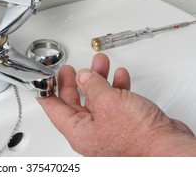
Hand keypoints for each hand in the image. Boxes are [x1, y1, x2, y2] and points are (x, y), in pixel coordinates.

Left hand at [38, 53, 195, 155]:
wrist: (168, 149)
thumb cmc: (138, 138)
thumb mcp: (107, 102)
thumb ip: (92, 85)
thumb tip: (83, 76)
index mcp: (78, 131)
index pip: (53, 109)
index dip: (47, 91)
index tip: (43, 80)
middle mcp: (91, 132)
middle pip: (74, 102)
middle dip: (74, 81)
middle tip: (70, 69)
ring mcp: (108, 129)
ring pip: (97, 99)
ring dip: (98, 79)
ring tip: (99, 63)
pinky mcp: (124, 125)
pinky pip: (115, 102)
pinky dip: (116, 87)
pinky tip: (119, 76)